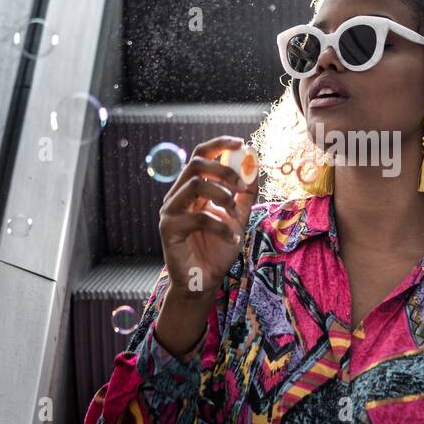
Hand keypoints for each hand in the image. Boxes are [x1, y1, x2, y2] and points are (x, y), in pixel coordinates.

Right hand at [158, 136, 259, 297]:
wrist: (204, 281)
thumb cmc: (218, 249)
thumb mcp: (238, 217)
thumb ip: (244, 194)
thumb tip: (254, 166)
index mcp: (191, 189)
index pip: (199, 155)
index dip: (219, 145)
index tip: (240, 143)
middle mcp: (177, 196)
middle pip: (195, 164)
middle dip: (223, 170)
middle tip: (242, 186)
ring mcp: (170, 211)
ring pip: (194, 185)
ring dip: (222, 196)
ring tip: (234, 213)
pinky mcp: (168, 229)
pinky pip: (198, 217)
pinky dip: (220, 225)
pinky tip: (231, 237)